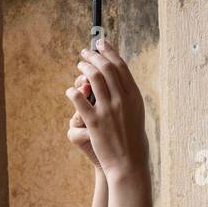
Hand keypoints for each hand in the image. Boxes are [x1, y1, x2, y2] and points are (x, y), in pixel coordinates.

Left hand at [66, 38, 148, 181]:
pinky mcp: (95, 122)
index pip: (120, 66)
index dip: (109, 51)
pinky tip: (71, 91)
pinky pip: (80, 100)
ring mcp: (108, 110)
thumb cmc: (134, 140)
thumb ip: (127, 97)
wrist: (129, 163)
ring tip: (79, 64)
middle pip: (106, 68)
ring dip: (84, 68)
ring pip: (93, 79)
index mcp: (134, 97)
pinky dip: (74, 92)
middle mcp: (123, 100)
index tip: (101, 43)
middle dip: (94, 56)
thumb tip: (117, 80)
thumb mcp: (136, 114)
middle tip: (85, 52)